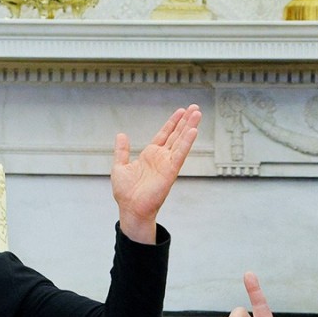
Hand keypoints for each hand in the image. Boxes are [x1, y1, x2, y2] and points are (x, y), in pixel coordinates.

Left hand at [111, 104, 200, 243]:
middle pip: (176, 135)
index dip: (172, 123)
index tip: (181, 111)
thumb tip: (121, 135)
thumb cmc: (126, 193)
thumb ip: (122, 151)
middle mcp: (161, 158)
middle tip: (195, 108)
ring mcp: (167, 164)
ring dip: (189, 127)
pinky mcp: (170, 171)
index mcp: (151, 155)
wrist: (130, 208)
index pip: (165, 135)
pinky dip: (186, 143)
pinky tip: (193, 131)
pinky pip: (180, 154)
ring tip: (197, 114)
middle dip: (185, 121)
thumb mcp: (119, 166)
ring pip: (181, 141)